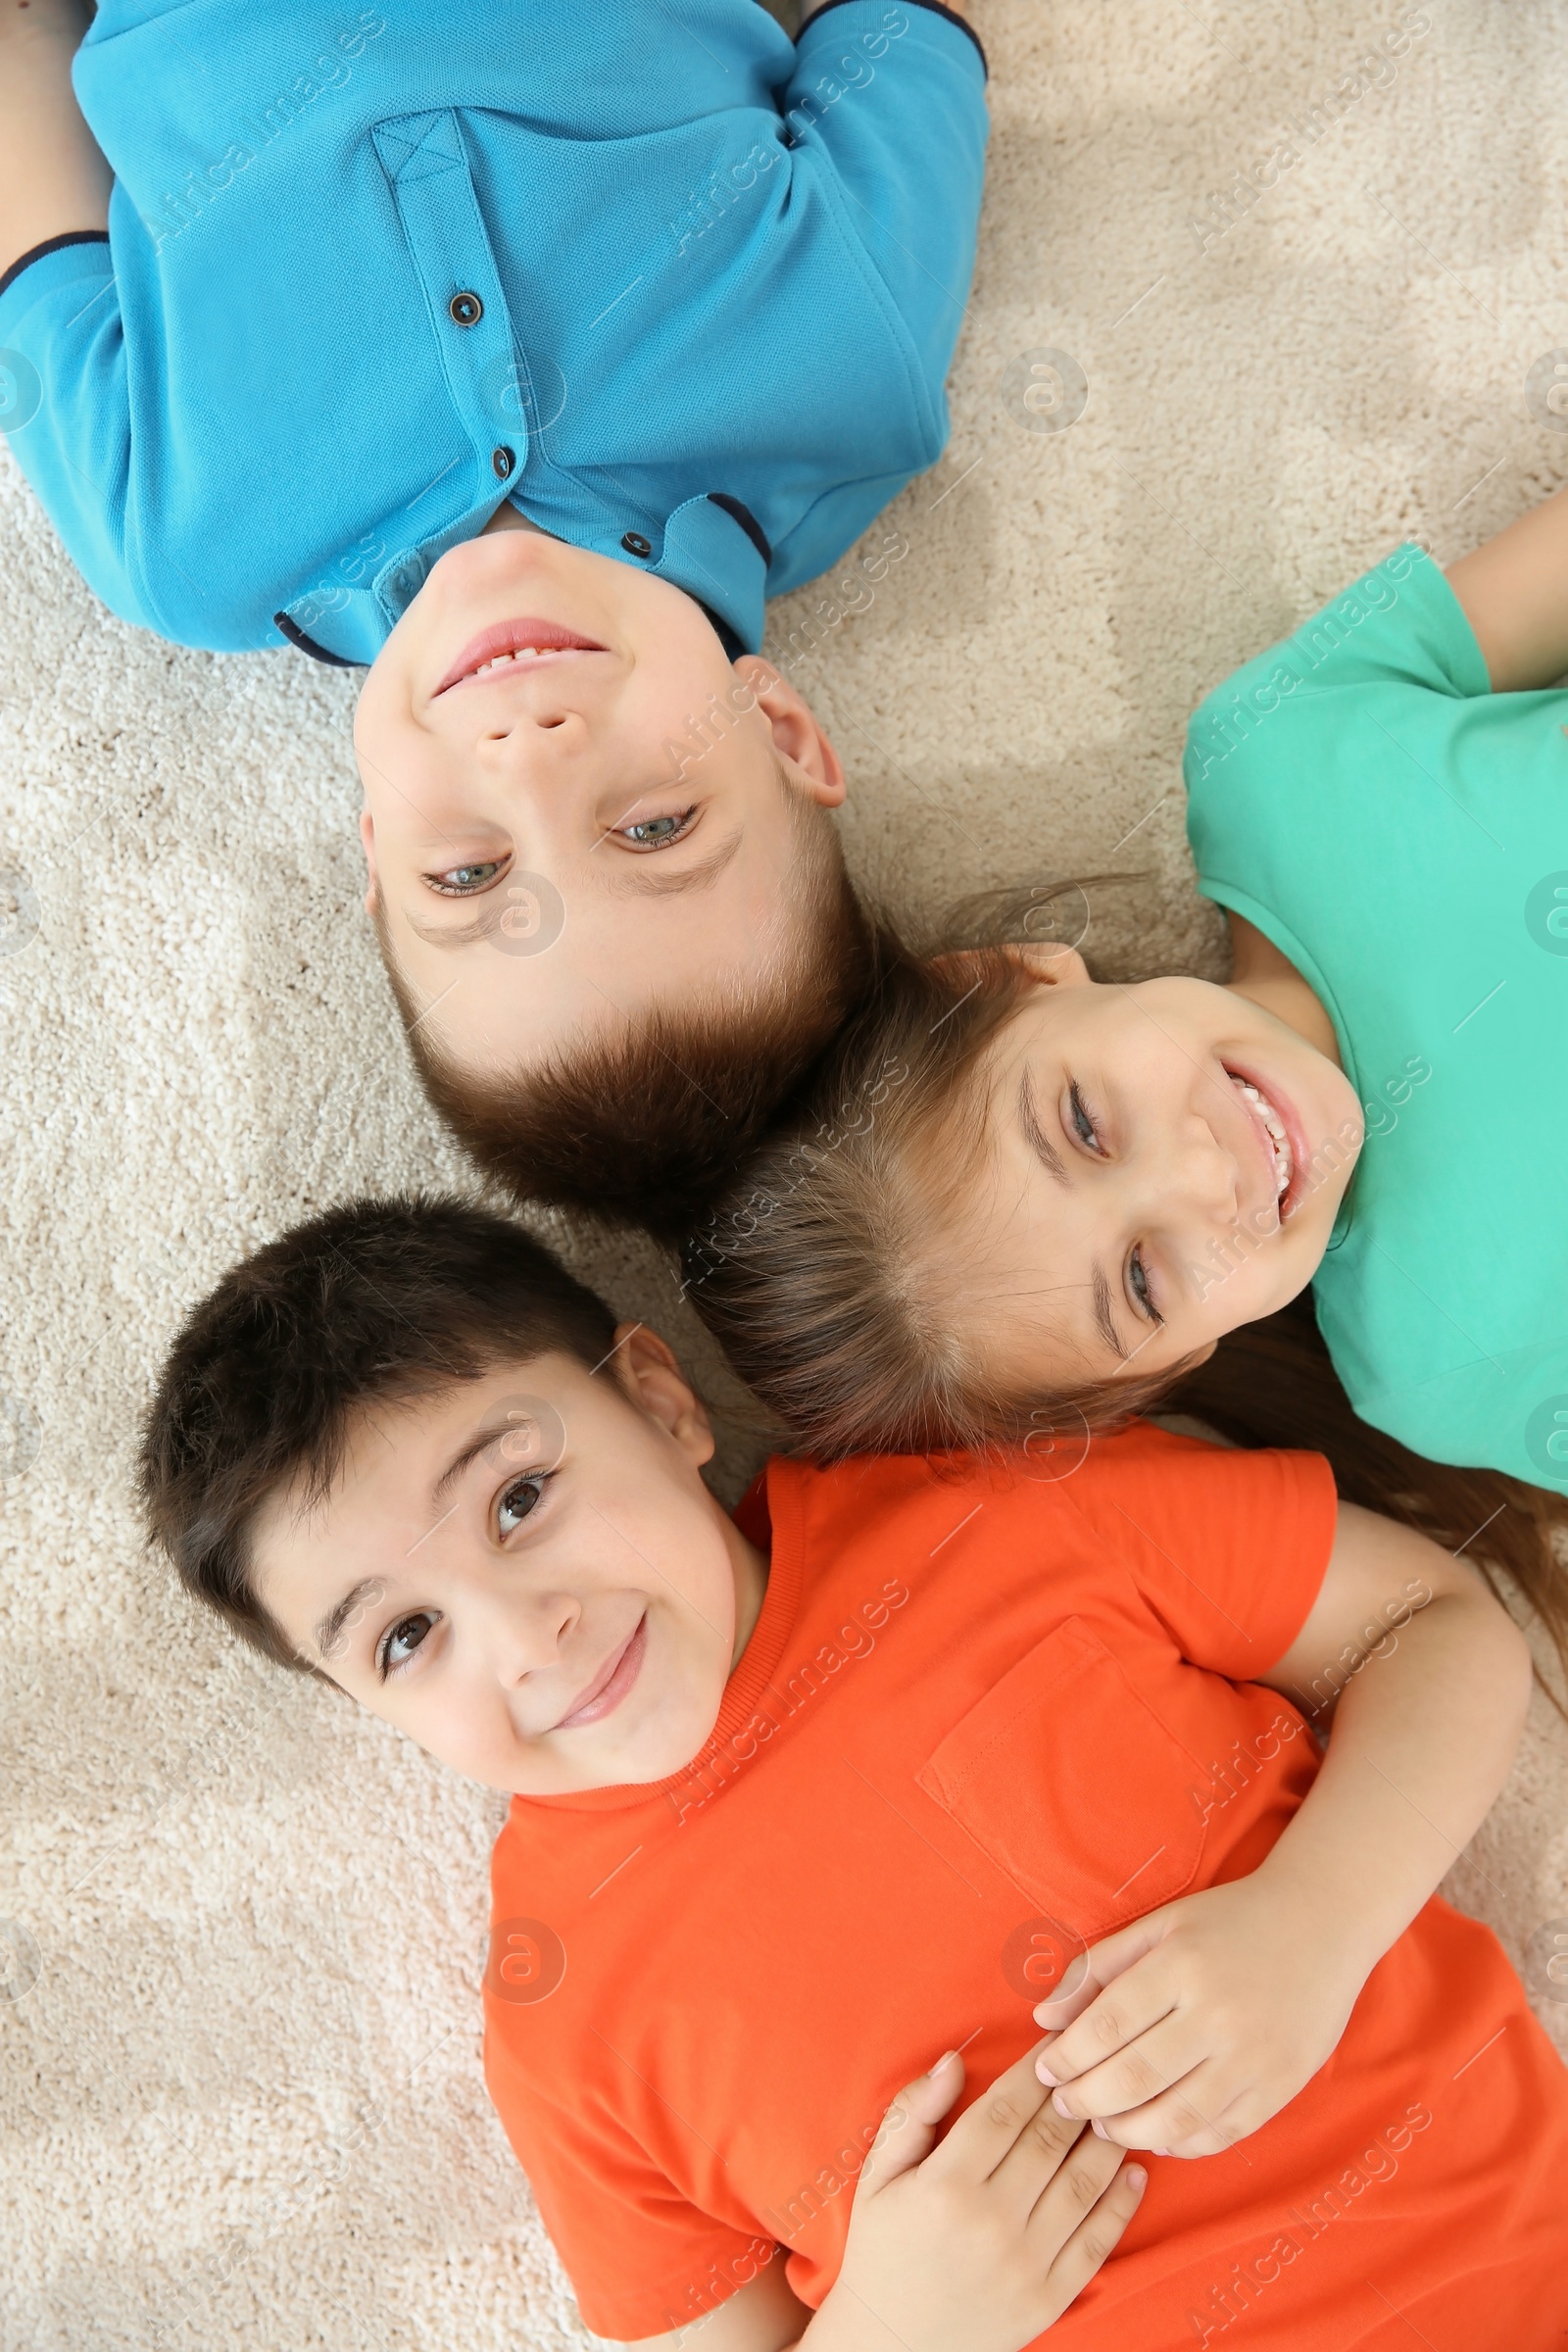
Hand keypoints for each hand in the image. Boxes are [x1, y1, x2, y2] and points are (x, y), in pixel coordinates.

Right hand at [814, 2042, 1144, 2351]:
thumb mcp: (876, 2176)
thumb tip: (954, 2061)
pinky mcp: (1048, 2299)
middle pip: (1050, 2139)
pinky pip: (1096, 2242)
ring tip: (1118, 2108)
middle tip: (1095, 2064)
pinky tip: (1134, 2172)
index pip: (1005, 2109)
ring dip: (1106, 2139)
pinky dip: (1121, 2204)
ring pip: (1082, 2183)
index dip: (1035, 2070)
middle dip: (1076, 2095)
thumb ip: (913, 2113)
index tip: (1055, 2044)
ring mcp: (1025, 2264)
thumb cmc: (882, 2250)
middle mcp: (991, 2221)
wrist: (891, 2345)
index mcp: (946, 2185)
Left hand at [1031, 1874, 1366, 2157]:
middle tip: (1063, 2104)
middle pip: (1136, 2077)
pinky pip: (1221, 2133)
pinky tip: (1154, 2135)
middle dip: (1086, 2099)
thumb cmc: (1229, 1921)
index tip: (1045, 2070)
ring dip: (1127, 2130)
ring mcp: (1254, 2057)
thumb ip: (1098, 1967)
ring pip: (1176, 2117)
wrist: (1321, 1925)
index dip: (1068, 2056)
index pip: (1108, 2025)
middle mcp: (1219, 2015)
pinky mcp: (1280, 2087)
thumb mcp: (1161, 1926)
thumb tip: (1043, 2016)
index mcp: (1183, 1966)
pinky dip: (1180, 2145)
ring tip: (1101, 2124)